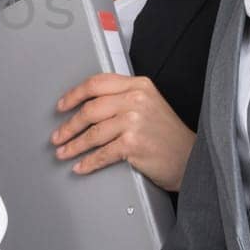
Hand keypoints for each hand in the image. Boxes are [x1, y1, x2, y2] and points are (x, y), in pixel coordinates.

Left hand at [52, 74, 194, 190]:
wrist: (191, 159)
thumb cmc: (168, 135)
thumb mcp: (149, 105)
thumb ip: (123, 99)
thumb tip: (88, 106)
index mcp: (138, 85)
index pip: (97, 84)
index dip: (74, 95)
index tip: (61, 106)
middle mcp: (136, 99)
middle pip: (90, 109)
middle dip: (69, 125)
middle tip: (58, 136)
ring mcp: (134, 121)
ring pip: (92, 133)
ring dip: (73, 145)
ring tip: (64, 152)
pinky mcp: (133, 143)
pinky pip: (101, 153)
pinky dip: (88, 162)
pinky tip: (80, 166)